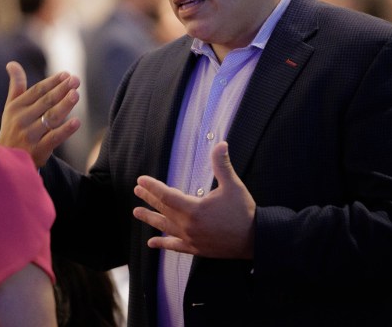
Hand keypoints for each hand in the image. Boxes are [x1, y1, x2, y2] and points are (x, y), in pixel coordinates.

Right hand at [0, 61, 80, 166]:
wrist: (6, 161)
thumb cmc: (12, 129)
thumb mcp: (11, 108)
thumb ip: (16, 86)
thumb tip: (12, 63)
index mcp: (16, 107)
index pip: (37, 90)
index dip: (52, 81)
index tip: (66, 74)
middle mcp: (21, 120)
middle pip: (45, 101)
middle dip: (61, 89)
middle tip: (76, 80)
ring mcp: (29, 135)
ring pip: (50, 118)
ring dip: (64, 105)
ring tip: (76, 94)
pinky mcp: (37, 150)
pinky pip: (53, 138)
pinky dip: (65, 130)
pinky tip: (76, 122)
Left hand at [132, 142, 255, 258]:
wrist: (255, 240)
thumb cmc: (244, 212)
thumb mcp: (233, 186)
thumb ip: (222, 165)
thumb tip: (221, 143)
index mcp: (194, 210)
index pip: (166, 196)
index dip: (152, 187)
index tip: (141, 180)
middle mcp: (188, 226)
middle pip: (163, 210)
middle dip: (149, 198)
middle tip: (137, 190)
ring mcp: (191, 239)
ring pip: (165, 227)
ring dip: (150, 218)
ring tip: (136, 212)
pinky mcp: (196, 249)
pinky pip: (175, 247)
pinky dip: (163, 244)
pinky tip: (152, 243)